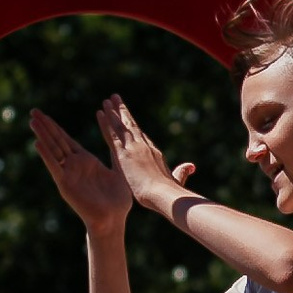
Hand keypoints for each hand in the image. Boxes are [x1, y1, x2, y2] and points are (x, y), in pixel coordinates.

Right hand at [29, 108, 133, 233]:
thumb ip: (114, 156)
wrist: (113, 220)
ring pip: (53, 150)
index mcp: (86, 161)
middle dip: (46, 126)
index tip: (45, 115)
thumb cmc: (117, 200)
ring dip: (43, 135)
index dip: (56, 127)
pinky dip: (46, 155)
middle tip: (33, 111)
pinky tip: (38, 143)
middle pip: (57, 141)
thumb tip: (118, 143)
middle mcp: (74, 166)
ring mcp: (69, 174)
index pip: (67, 140)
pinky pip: (55, 167)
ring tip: (32, 121)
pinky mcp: (66, 184)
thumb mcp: (117, 172)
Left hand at [97, 94, 197, 220]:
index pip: (141, 136)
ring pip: (120, 126)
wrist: (162, 193)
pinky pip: (112, 134)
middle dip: (123, 112)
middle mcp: (143, 146)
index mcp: (154, 152)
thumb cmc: (169, 192)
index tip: (127, 117)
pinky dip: (106, 122)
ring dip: (113, 112)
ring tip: (107, 100)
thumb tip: (191, 166)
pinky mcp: (123, 153)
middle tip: (116, 99)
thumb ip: (181, 172)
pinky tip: (100, 113)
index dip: (133, 126)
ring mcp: (133, 147)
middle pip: (131, 125)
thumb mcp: (176, 179)